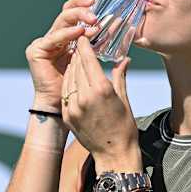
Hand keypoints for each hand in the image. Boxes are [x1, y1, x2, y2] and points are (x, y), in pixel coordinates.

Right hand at [25, 0, 97, 111]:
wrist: (62, 108)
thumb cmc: (79, 89)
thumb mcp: (94, 63)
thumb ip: (104, 50)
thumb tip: (124, 43)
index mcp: (68, 38)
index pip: (75, 14)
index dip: (84, 4)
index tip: (99, 1)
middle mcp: (55, 37)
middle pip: (66, 13)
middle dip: (82, 8)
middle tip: (96, 9)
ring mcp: (44, 43)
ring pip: (61, 22)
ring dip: (78, 18)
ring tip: (93, 21)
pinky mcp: (36, 51)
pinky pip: (53, 38)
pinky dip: (67, 33)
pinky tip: (79, 31)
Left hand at [61, 36, 140, 171]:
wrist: (113, 155)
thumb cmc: (124, 127)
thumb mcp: (124, 99)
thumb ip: (119, 76)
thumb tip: (124, 59)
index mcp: (101, 89)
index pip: (88, 60)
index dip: (84, 46)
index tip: (83, 37)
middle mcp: (85, 96)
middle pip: (77, 66)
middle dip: (78, 54)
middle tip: (80, 44)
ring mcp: (74, 107)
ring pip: (69, 78)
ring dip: (72, 67)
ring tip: (76, 59)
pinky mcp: (68, 115)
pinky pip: (66, 93)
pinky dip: (69, 82)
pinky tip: (74, 78)